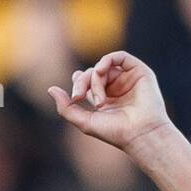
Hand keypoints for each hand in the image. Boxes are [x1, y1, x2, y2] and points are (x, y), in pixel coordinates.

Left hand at [47, 51, 169, 152]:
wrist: (140, 134)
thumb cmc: (115, 132)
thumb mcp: (84, 122)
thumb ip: (66, 108)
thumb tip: (50, 89)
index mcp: (105, 99)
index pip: (87, 80)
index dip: (79, 81)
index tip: (76, 96)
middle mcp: (116, 88)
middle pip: (91, 73)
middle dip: (82, 82)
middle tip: (79, 98)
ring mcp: (127, 79)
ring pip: (103, 67)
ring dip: (95, 80)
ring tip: (99, 101)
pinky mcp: (138, 72)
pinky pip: (119, 56)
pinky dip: (106, 61)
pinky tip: (100, 71)